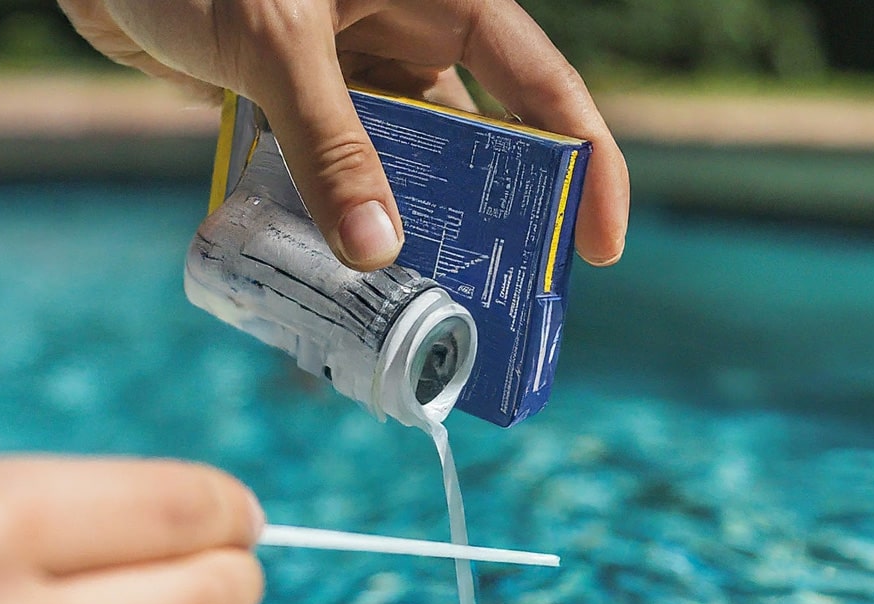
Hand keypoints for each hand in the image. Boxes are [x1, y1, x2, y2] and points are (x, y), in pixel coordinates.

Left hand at [58, 0, 629, 270]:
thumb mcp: (273, 38)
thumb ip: (327, 142)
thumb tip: (375, 253)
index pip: (540, 84)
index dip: (585, 163)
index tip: (601, 242)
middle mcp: (409, 34)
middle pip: (481, 139)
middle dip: (496, 216)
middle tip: (508, 295)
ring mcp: (357, 71)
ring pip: (409, 163)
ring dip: (415, 226)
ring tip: (430, 299)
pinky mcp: (306, 101)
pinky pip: (345, 169)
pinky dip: (347, 215)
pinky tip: (349, 267)